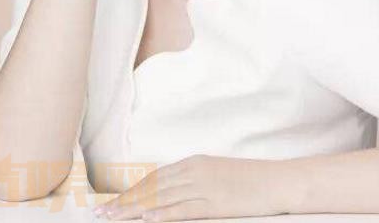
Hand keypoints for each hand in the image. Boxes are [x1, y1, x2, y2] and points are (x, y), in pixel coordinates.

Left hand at [92, 153, 297, 220]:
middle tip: (102, 214)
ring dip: (133, 211)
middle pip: (152, 188)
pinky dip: (159, 216)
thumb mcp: (217, 173)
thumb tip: (171, 192)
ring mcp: (202, 187)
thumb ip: (193, 180)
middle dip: (125, 202)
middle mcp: (193, 171)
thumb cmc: (250, 179)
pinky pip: (180, 210)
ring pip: (160, 199)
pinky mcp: (212, 203)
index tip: (113, 202)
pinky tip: (144, 221)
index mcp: (194, 162)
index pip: (154, 178)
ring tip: (113, 220)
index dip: (131, 191)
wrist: (276, 180)